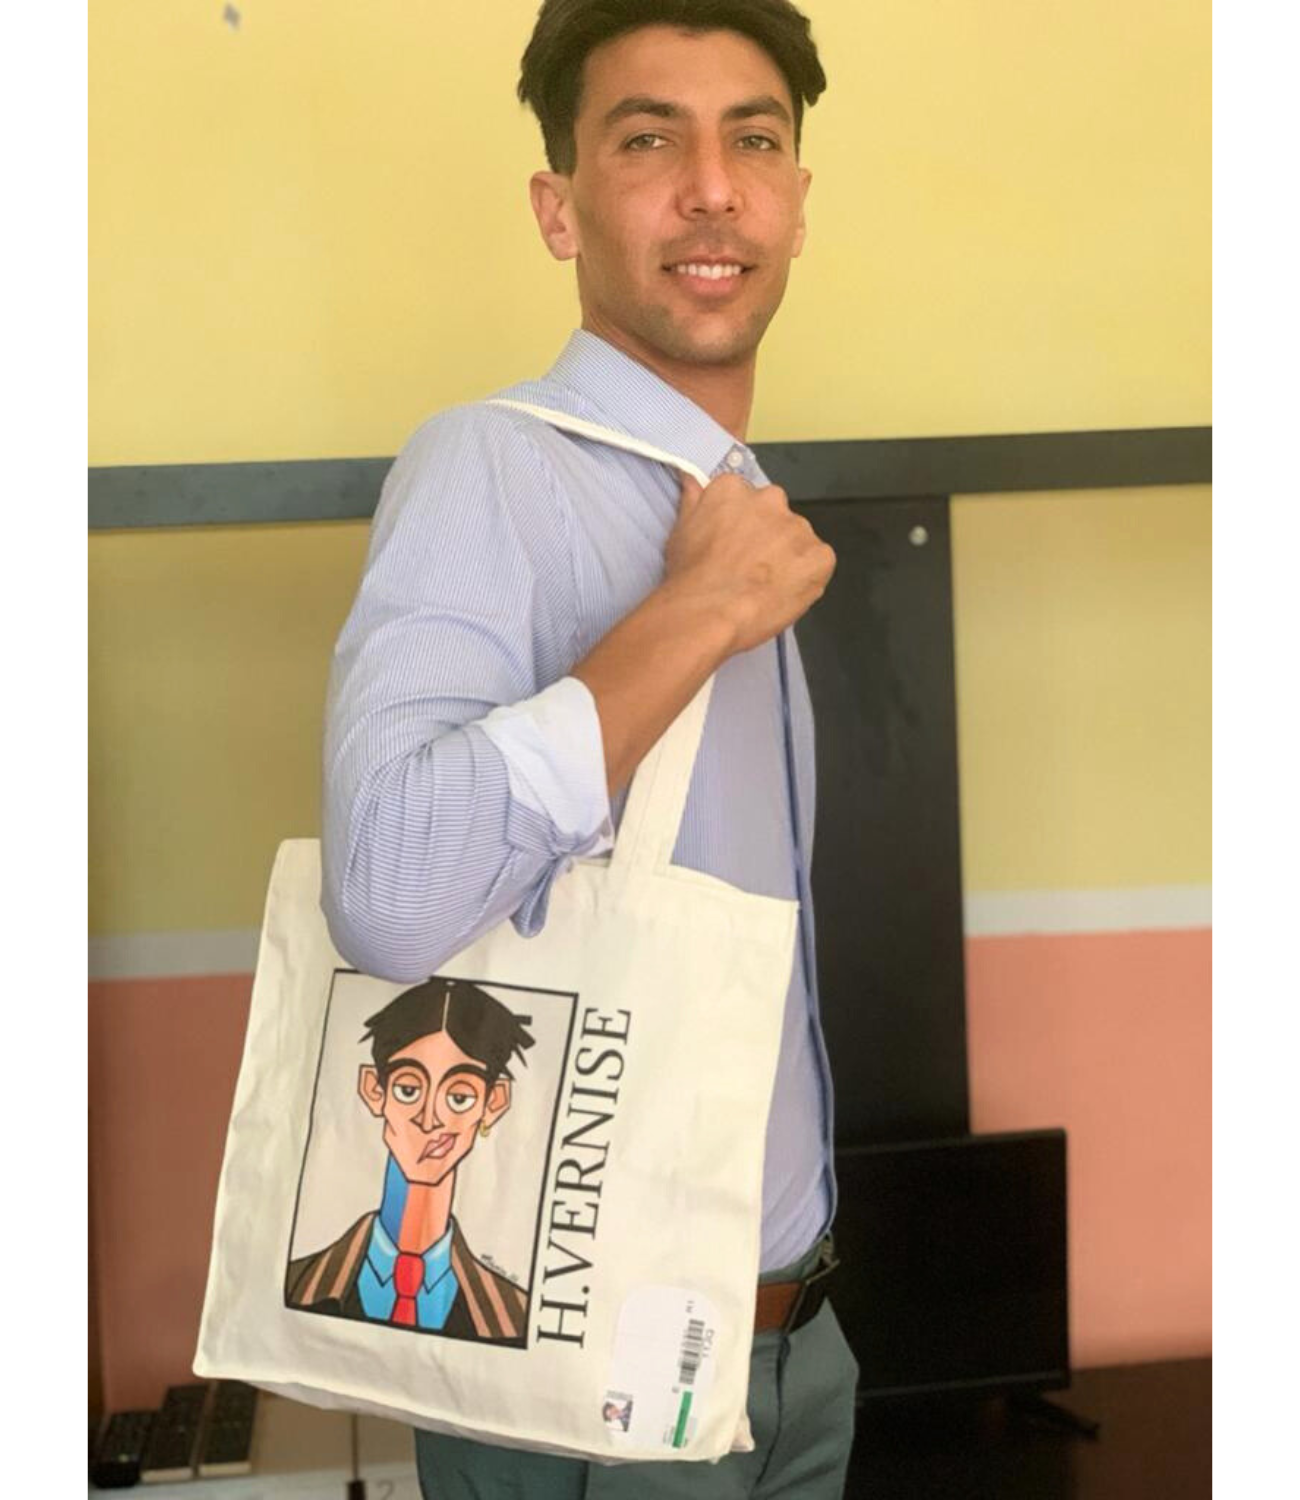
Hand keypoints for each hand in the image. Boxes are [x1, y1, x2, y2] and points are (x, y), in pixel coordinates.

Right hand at [663, 471, 835, 655]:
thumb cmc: (690, 576)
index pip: (744, 498)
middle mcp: (770, 499)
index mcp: (735, 488)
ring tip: (765, 585)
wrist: (711, 611)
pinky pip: (818, 563)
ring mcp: (798, 527)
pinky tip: (783, 592)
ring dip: (787, 557)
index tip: (733, 544)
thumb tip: (692, 478)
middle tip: (749, 566)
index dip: (740, 525)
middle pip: (774, 514)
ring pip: (798, 539)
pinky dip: (806, 577)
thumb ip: (693, 499)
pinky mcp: (820, 555)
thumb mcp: (681, 530)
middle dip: (767, 537)